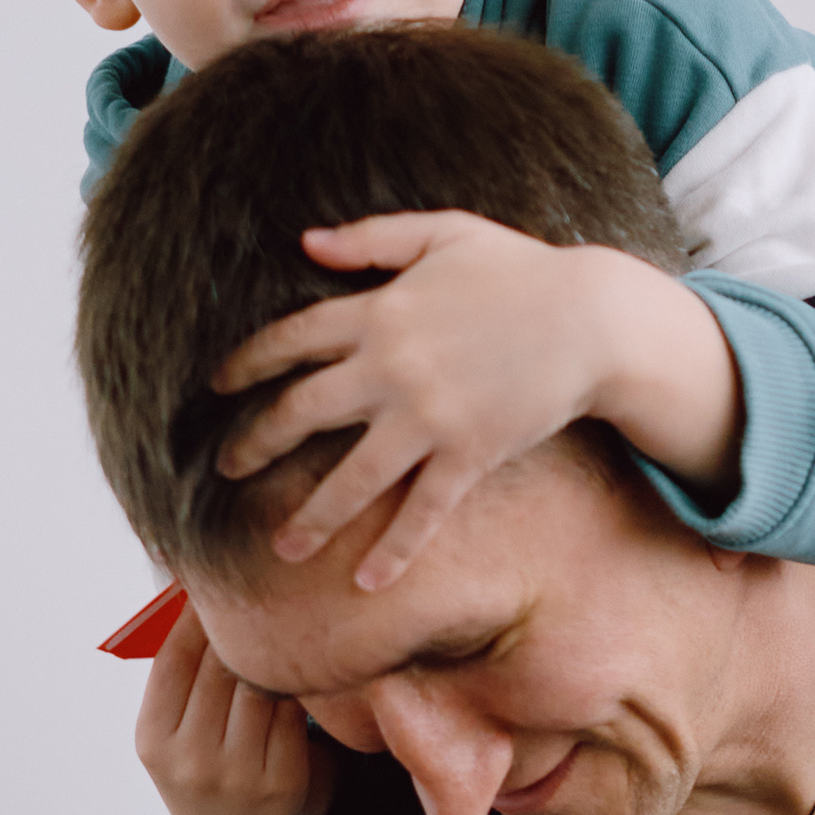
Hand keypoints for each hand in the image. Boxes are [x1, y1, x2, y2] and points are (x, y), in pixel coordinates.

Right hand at [135, 604, 335, 814]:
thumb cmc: (206, 757)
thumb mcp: (174, 726)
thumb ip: (180, 671)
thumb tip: (188, 588)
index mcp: (153, 739)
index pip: (174, 659)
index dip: (195, 614)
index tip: (214, 581)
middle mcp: (190, 761)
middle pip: (219, 668)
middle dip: (240, 624)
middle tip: (260, 583)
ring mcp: (237, 775)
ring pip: (260, 686)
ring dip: (274, 648)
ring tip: (285, 612)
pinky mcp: (282, 783)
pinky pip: (293, 712)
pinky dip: (298, 681)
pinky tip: (305, 656)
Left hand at [212, 216, 741, 584]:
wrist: (595, 318)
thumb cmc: (523, 271)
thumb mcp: (446, 233)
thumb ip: (374, 237)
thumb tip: (306, 242)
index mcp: (378, 311)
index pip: (290, 340)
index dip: (247, 364)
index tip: (219, 389)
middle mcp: (391, 367)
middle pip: (302, 412)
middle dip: (257, 443)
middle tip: (227, 468)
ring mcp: (429, 416)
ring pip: (352, 477)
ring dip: (313, 517)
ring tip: (282, 548)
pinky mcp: (469, 454)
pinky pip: (422, 511)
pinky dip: (395, 548)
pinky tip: (369, 582)